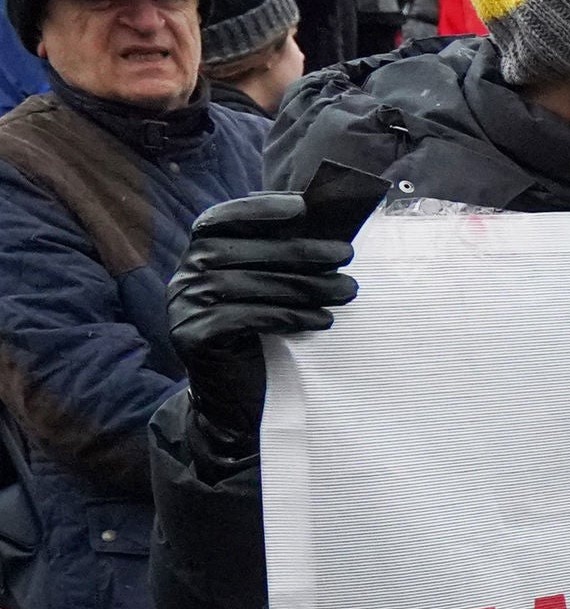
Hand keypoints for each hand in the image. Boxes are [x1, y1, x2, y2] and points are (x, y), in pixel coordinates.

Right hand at [166, 192, 361, 444]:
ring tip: (348, 290)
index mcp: (197, 258)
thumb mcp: (269, 293)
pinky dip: (289, 316)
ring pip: (248, 284)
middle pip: (240, 251)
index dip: (257, 208)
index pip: (219, 220)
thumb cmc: (263, 341)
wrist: (238, 402)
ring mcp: (183, 307)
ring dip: (305, 285)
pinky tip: (324, 320)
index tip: (302, 206)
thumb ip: (280, 260)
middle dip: (299, 251)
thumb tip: (324, 225)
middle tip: (346, 254)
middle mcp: (183, 278)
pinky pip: (246, 317)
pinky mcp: (193, 336)